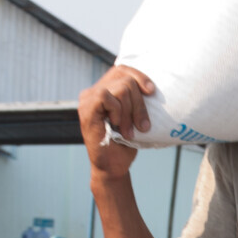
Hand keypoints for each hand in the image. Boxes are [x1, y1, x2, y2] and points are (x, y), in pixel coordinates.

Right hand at [79, 65, 154, 180]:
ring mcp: (87, 99)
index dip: (139, 76)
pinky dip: (118, 112)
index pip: (122, 70)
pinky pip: (107, 97)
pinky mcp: (86, 109)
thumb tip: (151, 86)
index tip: (152, 91)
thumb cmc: (124, 144)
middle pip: (125, 78)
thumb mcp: (134, 117)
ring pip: (121, 88)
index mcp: (103, 90)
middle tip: (142, 126)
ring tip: (129, 130)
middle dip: (140, 103)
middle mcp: (93, 92)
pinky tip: (116, 125)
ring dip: (131, 111)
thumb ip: (134, 100)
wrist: (113, 166)